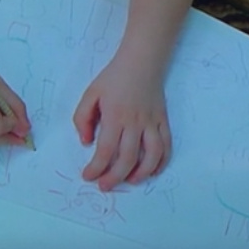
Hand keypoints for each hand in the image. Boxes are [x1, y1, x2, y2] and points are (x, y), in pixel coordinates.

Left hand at [74, 55, 170, 189]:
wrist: (141, 62)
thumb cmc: (113, 78)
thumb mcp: (90, 94)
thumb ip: (82, 118)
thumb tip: (86, 142)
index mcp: (115, 116)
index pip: (106, 150)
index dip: (96, 168)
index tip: (88, 176)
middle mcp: (135, 123)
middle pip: (128, 158)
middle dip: (115, 177)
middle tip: (104, 186)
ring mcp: (152, 123)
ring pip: (152, 156)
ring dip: (141, 173)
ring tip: (130, 181)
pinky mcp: (163, 122)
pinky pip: (166, 146)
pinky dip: (161, 162)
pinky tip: (152, 171)